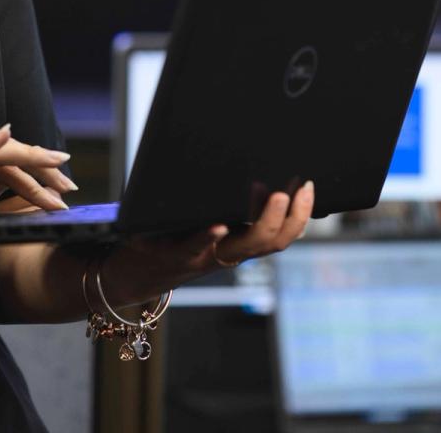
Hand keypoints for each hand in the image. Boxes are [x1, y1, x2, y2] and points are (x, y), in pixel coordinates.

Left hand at [102, 181, 315, 305]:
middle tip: (298, 190)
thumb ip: (224, 206)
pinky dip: (208, 236)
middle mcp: (225, 253)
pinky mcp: (172, 253)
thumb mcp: (201, 222)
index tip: (310, 187)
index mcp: (236, 243)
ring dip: (263, 222)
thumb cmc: (169, 238)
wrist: (130, 271)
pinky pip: (194, 246)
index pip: (280, 235)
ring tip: (276, 197)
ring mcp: (202, 255)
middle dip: (291, 216)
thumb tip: (249, 169)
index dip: (301, 215)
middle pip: (270, 242)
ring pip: (243, 248)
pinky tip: (218, 224)